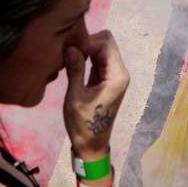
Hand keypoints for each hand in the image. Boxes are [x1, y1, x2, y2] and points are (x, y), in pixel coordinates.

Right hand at [63, 30, 129, 159]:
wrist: (90, 144)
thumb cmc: (83, 123)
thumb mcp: (76, 97)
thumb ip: (75, 69)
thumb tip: (70, 46)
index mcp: (117, 75)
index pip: (105, 42)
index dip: (87, 42)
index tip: (69, 51)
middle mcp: (119, 71)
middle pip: (105, 42)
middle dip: (86, 43)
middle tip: (67, 53)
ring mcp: (113, 75)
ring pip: (101, 48)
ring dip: (85, 50)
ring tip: (67, 58)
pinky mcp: (106, 78)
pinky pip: (97, 58)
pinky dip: (86, 57)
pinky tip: (72, 63)